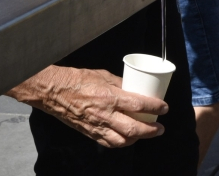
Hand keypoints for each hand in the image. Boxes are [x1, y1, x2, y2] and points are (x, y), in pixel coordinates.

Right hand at [7, 65, 168, 147]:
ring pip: (122, 140)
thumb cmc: (77, 79)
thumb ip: (120, 83)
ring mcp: (97, 126)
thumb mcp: (103, 75)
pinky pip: (109, 142)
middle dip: (151, 130)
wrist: (54, 91)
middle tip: (160, 128)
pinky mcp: (90, 132)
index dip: (155, 107)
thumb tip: (135, 88)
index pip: (138, 104)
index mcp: (109, 97)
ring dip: (138, 139)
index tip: (164, 108)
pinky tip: (128, 139)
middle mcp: (104, 114)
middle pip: (134, 128)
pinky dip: (122, 142)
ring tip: (147, 134)